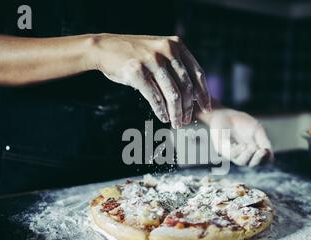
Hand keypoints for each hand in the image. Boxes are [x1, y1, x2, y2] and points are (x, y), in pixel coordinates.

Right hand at [88, 34, 211, 127]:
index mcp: (176, 45)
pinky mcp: (138, 73)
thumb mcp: (159, 51)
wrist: (104, 48)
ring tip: (176, 123)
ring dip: (176, 113)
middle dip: (188, 108)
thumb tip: (192, 94)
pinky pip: (155, 97)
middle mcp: (167, 51)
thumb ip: (175, 65)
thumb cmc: (134, 54)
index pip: (197, 73)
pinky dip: (161, 111)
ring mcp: (152, 61)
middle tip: (187, 121)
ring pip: (173, 95)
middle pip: (186, 87)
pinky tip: (163, 118)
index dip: (204, 93)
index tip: (206, 108)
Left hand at [208, 109, 272, 166]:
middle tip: (262, 151)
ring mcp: (232, 153)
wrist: (225, 114)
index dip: (264, 158)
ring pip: (241, 162)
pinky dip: (238, 151)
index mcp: (252, 152)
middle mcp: (242, 155)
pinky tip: (243, 145)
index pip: (260, 160)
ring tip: (251, 147)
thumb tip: (270, 155)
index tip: (266, 151)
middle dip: (257, 159)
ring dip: (247, 155)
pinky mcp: (222, 149)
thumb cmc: (242, 122)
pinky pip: (230, 154)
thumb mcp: (257, 130)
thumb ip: (264, 142)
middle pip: (251, 164)